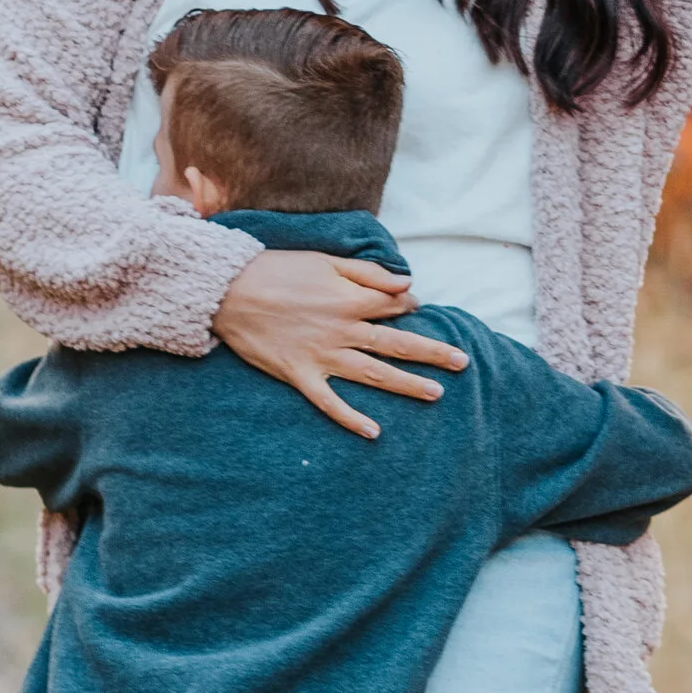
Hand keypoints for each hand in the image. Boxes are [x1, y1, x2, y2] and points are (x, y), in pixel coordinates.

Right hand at [210, 248, 468, 440]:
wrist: (229, 291)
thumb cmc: (277, 270)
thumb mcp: (326, 261)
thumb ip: (368, 274)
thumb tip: (408, 286)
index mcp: (350, 300)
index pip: (394, 307)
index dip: (410, 308)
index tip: (417, 309)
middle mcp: (343, 331)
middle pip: (397, 345)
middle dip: (432, 354)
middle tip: (462, 363)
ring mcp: (323, 356)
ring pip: (373, 374)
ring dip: (406, 385)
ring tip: (436, 394)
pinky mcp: (300, 375)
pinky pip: (330, 402)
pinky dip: (351, 418)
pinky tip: (374, 432)